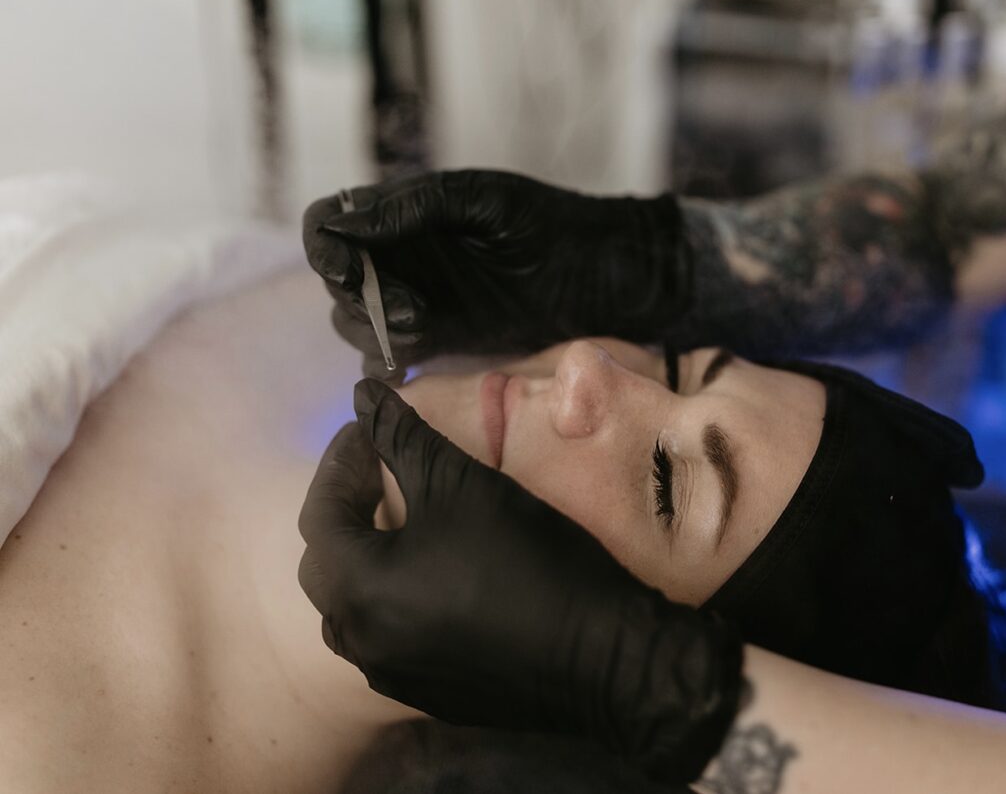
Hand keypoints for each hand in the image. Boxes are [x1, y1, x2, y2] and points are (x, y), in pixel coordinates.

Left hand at [297, 380, 742, 782]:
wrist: (602, 650)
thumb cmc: (523, 555)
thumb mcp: (459, 481)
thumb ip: (401, 435)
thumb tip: (361, 392)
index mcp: (357, 588)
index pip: (320, 514)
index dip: (341, 462)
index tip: (368, 428)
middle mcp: (361, 641)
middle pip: (328, 566)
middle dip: (348, 512)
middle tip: (381, 473)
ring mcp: (396, 676)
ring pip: (355, 612)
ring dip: (367, 563)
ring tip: (403, 526)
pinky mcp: (433, 697)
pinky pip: (391, 642)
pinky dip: (395, 602)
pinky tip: (435, 581)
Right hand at [302, 170, 690, 374]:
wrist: (602, 274)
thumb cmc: (547, 223)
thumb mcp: (480, 200)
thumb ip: (412, 207)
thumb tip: (343, 222)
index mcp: (400, 214)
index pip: (329, 225)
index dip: (323, 246)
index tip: (343, 266)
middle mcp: (399, 257)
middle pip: (337, 280)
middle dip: (355, 293)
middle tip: (406, 303)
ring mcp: (415, 300)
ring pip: (354, 321)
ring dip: (374, 325)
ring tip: (422, 321)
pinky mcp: (437, 340)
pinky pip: (387, 355)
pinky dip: (386, 358)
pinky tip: (415, 352)